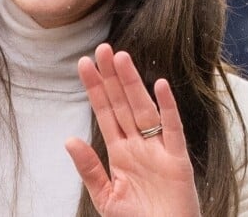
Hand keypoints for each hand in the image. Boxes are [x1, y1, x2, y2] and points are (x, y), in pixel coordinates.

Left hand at [65, 43, 200, 216]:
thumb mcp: (106, 198)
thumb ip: (90, 168)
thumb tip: (69, 140)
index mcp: (120, 152)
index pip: (105, 112)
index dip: (95, 88)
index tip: (85, 64)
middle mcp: (138, 144)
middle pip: (122, 103)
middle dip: (112, 76)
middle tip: (102, 49)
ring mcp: (158, 149)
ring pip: (143, 109)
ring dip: (133, 84)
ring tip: (121, 59)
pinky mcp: (178, 159)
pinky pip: (173, 128)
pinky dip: (168, 107)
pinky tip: (160, 86)